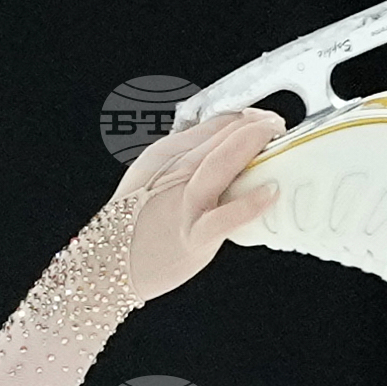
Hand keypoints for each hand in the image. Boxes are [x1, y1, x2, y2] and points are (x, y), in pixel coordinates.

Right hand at [111, 108, 284, 302]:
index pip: (213, 125)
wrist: (109, 266)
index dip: (243, 119)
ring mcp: (185, 203)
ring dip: (253, 144)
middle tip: (276, 125)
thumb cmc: (136, 226)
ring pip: (221, 162)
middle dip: (254, 124)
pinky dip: (251, 202)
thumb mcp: (154, 180)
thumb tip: (224, 148)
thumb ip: (187, 161)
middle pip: (220, 136)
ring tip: (277, 139)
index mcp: (165, 155)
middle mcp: (174, 172)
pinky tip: (272, 192)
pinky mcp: (195, 235)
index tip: (263, 123)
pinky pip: (226, 216)